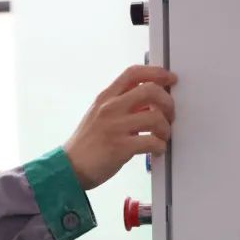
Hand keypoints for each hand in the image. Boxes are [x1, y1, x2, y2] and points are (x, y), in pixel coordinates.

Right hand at [64, 65, 176, 189]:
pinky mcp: (120, 147)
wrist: (70, 167)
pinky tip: (157, 150)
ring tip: (162, 136)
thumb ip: (122, 105)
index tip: (169, 78)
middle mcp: (110, 108)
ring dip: (166, 128)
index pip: (133, 73)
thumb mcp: (99, 115)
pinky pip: (152, 142)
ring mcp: (115, 127)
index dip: (156, 72)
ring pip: (155, 117)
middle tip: (169, 114)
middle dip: (167, 102)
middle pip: (150, 90)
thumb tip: (150, 101)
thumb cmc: (86, 144)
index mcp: (105, 98)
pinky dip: (160, 146)